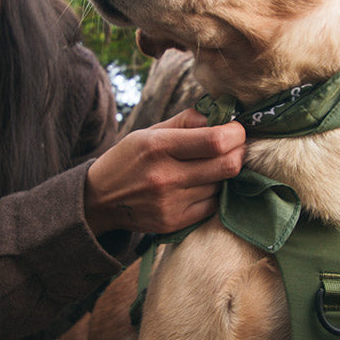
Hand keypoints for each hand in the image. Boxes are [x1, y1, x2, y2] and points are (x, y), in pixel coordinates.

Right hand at [84, 109, 245, 237]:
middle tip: (235, 147)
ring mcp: (170, 203)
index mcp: (159, 146)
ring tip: (210, 167)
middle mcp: (166, 176)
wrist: (99, 199)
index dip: (236, 134)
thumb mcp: (149, 132)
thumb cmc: (129, 159)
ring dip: (223, 174)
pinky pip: (212, 206)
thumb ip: (186, 121)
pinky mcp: (173, 223)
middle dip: (239, 153)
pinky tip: (202, 185)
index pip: (216, 141)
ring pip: (222, 186)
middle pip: (228, 166)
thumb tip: (220, 116)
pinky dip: (213, 193)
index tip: (236, 130)